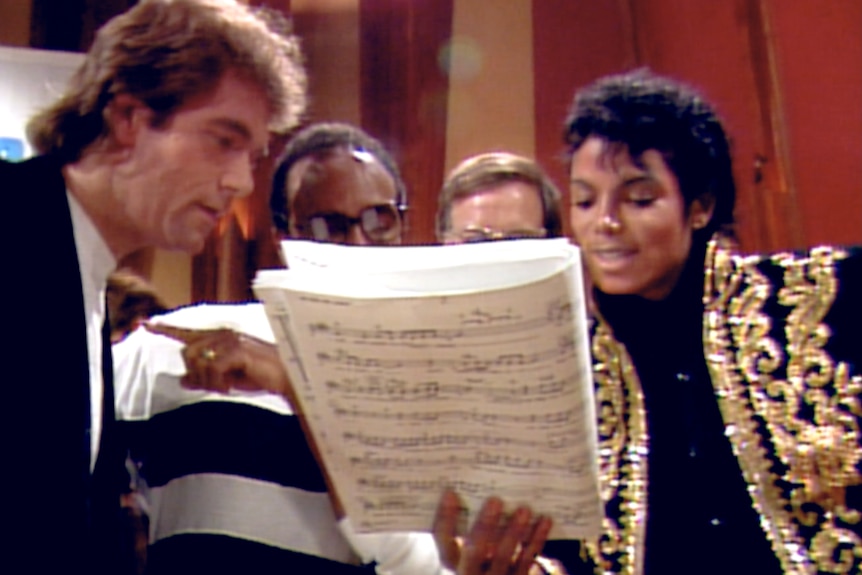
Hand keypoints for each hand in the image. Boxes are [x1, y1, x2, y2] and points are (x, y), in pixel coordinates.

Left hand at [143, 322, 346, 517]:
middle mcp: (223, 334)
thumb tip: (184, 380)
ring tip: (227, 387)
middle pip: (188, 353)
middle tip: (218, 387)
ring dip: (208, 381)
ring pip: (198, 361)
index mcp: (221, 337)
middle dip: (196, 375)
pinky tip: (231, 387)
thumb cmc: (261, 375)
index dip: (165, 329)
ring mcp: (230, 340)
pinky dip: (218, 382)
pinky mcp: (238, 350)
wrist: (289, 376)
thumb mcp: (228, 379)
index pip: (187, 332)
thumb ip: (206, 377)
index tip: (144, 324)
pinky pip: (212, 368)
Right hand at [433, 490, 552, 574]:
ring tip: (524, 509)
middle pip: (475, 552)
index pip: (443, 541)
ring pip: (503, 558)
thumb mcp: (462, 550)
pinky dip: (537, 540)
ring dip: (514, 532)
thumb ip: (462, 528)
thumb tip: (467, 490)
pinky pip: (527, 561)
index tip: (450, 492)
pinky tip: (545, 520)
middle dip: (485, 525)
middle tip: (495, 500)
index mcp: (452, 564)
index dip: (445, 518)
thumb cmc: (478, 558)